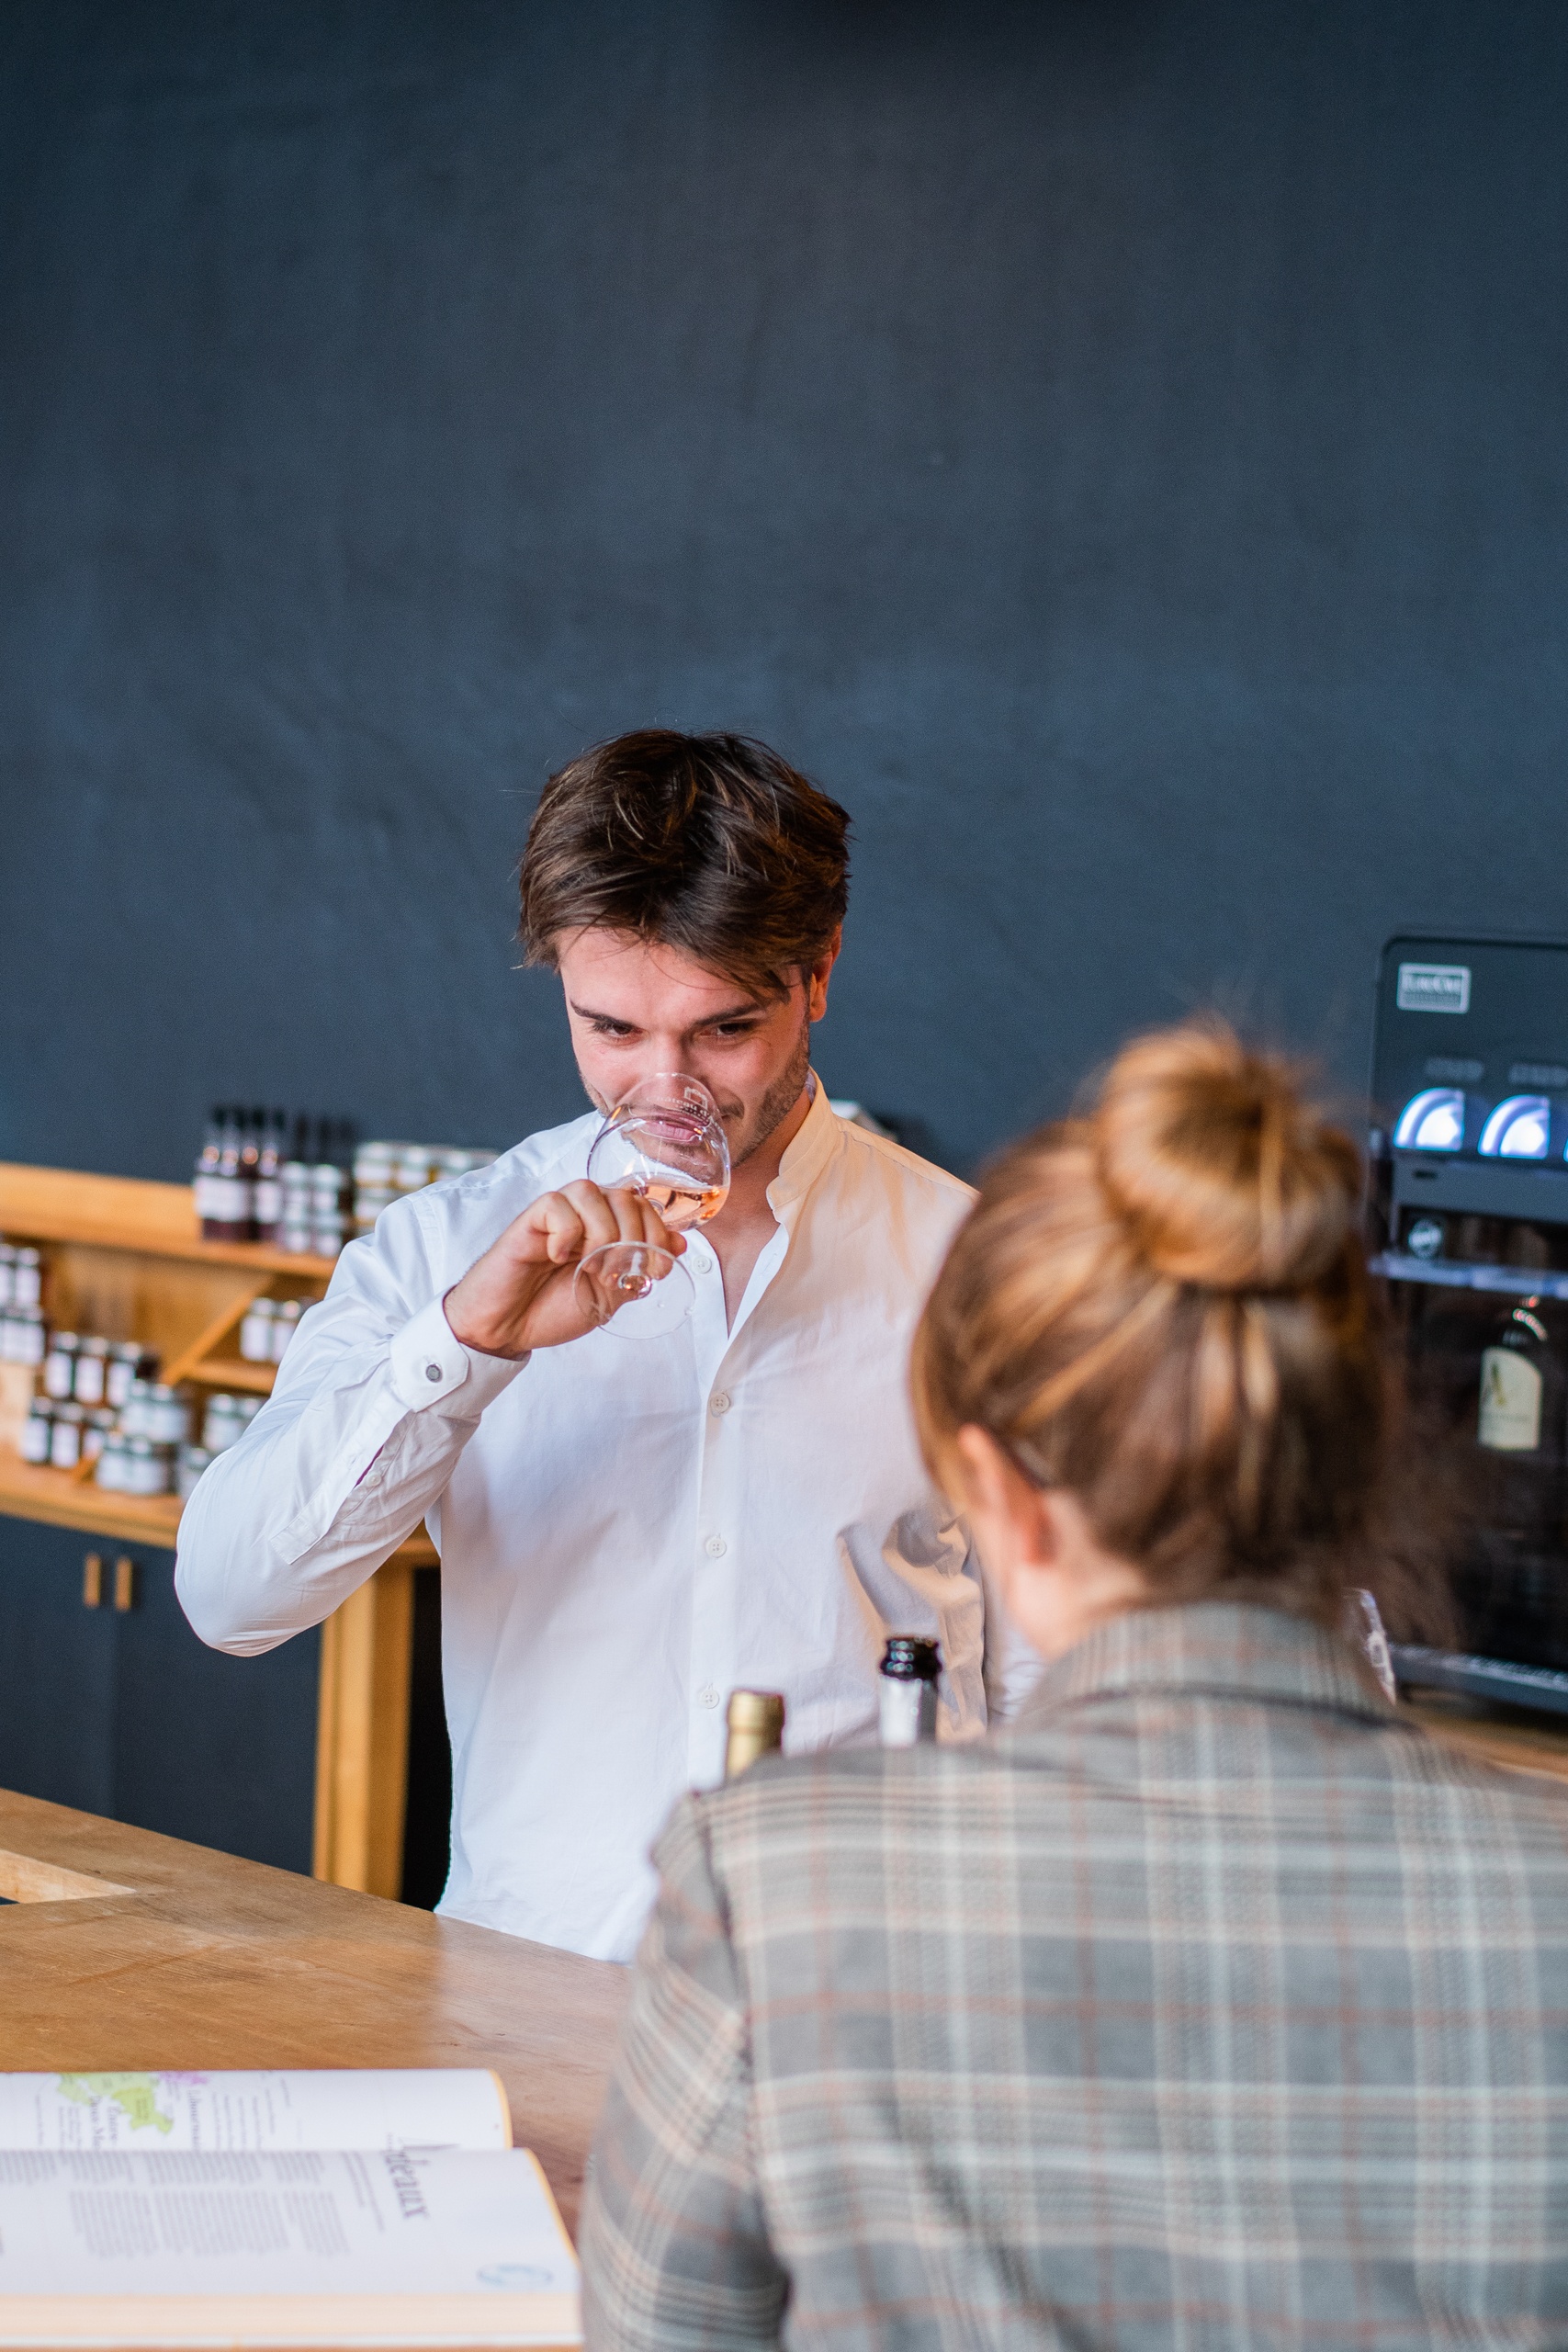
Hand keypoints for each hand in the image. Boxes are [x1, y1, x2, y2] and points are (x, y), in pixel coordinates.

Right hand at [443, 1181, 684, 1357]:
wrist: (506, 1327)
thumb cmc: (551, 1309)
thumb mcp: (609, 1297)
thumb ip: (639, 1271)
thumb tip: (679, 1245)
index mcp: (606, 1228)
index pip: (645, 1207)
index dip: (659, 1234)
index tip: (657, 1271)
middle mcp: (584, 1214)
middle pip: (625, 1196)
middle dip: (634, 1238)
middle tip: (617, 1276)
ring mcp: (556, 1214)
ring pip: (592, 1192)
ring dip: (601, 1233)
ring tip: (588, 1268)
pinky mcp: (529, 1219)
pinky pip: (557, 1205)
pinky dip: (566, 1233)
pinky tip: (556, 1257)